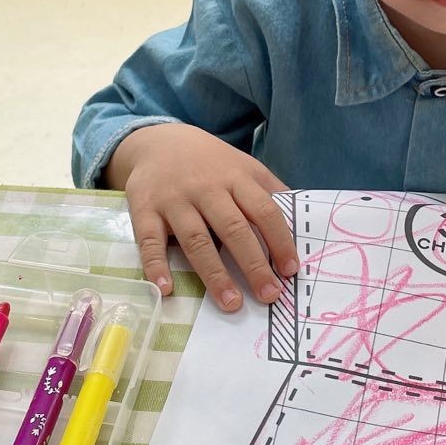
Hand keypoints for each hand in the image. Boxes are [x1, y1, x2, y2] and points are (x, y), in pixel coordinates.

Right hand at [110, 123, 299, 310]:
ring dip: (214, 275)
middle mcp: (205, 188)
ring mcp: (174, 200)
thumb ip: (269, 190)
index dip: (279, 241)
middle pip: (233, 229)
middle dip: (253, 265)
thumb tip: (301, 220)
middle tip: (269, 295)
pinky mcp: (145, 210)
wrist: (158, 141)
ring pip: (196, 240)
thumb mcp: (243, 166)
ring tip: (231, 303)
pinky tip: (166, 289)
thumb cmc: (209, 163)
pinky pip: (150, 241)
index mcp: (235, 177)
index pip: (264, 211)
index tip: (290, 270)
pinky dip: (156, 266)